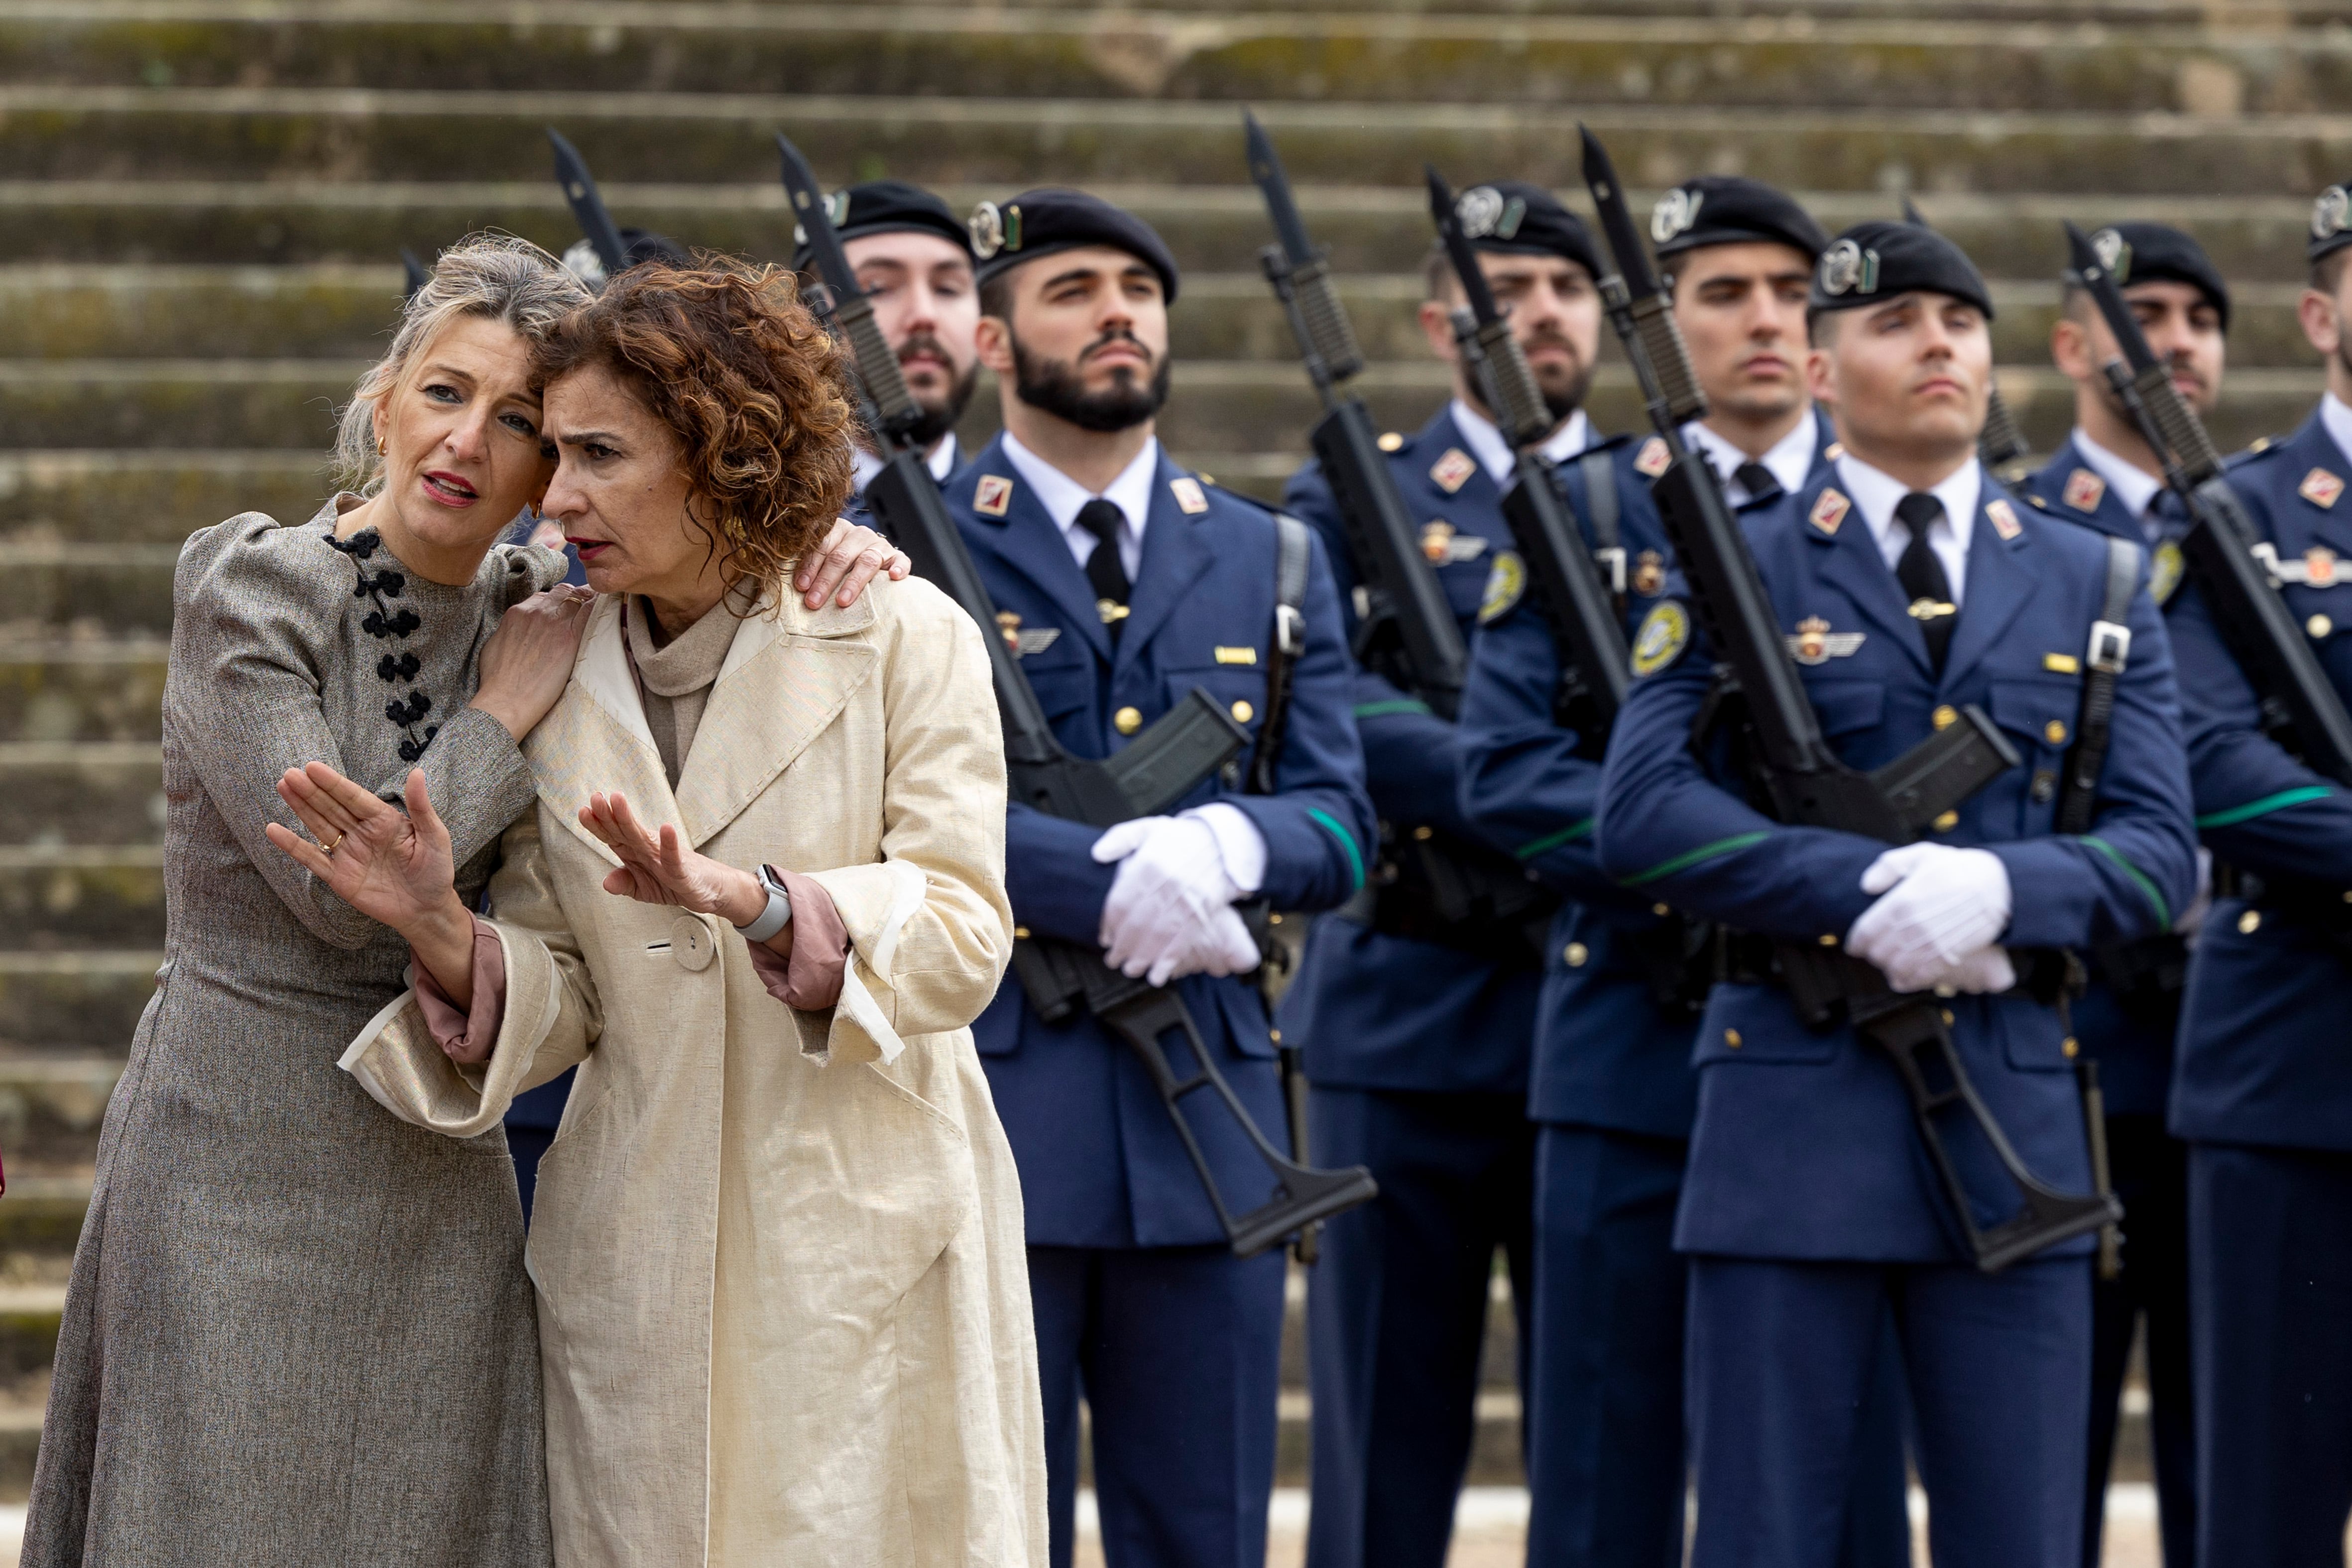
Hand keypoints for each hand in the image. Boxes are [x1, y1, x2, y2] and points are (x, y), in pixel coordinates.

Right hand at [264, 763, 462, 934]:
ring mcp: (349, 854)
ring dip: (301, 808)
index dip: (334, 783)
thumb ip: (422, 808)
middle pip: (332, 808)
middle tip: (289, 774)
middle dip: (311, 791)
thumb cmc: (436, 872)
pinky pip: (313, 859)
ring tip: (283, 787)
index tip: (312, 767)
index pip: (355, 798)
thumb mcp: (435, 838)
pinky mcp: (339, 877)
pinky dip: (293, 846)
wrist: (428, 910)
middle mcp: (363, 833)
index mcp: (385, 820)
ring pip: (320, 826)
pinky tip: (273, 830)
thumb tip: (418, 772)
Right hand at [471, 586, 594, 739]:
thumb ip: (509, 631)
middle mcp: (536, 612)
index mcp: (517, 613)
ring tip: (599, 606)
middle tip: (586, 604)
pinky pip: (590, 611)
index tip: (565, 609)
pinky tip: (609, 608)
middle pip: (563, 592)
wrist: (505, 700)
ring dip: (588, 600)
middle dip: (575, 596)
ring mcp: (554, 622)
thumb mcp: (495, 645)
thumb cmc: (497, 680)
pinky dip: (600, 607)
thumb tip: (515, 632)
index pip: (544, 597)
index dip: (557, 602)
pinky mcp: (570, 637)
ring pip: (578, 597)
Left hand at [578, 791, 766, 927]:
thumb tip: (606, 882)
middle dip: (609, 815)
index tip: (583, 811)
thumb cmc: (676, 883)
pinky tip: (666, 828)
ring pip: (644, 837)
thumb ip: (625, 883)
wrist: (710, 891)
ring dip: (630, 819)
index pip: (613, 837)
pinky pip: (674, 857)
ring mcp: (665, 857)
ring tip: (618, 801)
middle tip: (596, 797)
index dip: (598, 825)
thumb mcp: (644, 889)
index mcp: (636, 854)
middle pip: (625, 831)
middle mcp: (649, 850)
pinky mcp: (682, 870)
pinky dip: (670, 843)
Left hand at [794, 517, 910, 609]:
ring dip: (853, 583)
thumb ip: (811, 567)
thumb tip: (795, 586)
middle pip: (840, 556)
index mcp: (836, 530)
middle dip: (825, 581)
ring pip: (866, 561)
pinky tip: (893, 577)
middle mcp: (858, 534)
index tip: (801, 586)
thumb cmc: (839, 568)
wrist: (871, 565)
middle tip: (814, 601)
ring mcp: (879, 545)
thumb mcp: (823, 561)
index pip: (821, 546)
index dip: (810, 566)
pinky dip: (898, 568)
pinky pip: (901, 561)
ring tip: (842, 601)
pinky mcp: (897, 557)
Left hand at [1091, 816, 1262, 986]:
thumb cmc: (1183, 837)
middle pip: (1136, 923)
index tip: (1105, 938)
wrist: (1224, 841)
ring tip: (1131, 970)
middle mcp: (1165, 884)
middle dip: (1122, 947)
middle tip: (1114, 961)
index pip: (1120, 902)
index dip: (1109, 924)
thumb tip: (1097, 854)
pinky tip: (1158, 974)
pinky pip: (1182, 941)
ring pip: (1157, 936)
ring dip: (1142, 958)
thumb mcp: (1149, 827)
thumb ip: (1120, 838)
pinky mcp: (1203, 912)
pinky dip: (1169, 960)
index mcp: (1148, 864)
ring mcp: (1186, 900)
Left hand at [1844, 843, 2011, 993]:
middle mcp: (1911, 926)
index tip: (1855, 946)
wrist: (2001, 885)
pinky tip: (1906, 977)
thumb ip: (1889, 867)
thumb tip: (1867, 886)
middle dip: (1873, 955)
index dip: (1856, 942)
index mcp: (1900, 902)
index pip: (1865, 931)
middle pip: (1878, 953)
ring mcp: (1929, 944)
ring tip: (1891, 966)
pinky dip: (1909, 980)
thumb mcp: (1922, 854)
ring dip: (1890, 969)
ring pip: (1896, 968)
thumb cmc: (1960, 868)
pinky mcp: (1948, 957)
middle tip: (1876, 953)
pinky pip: (1920, 977)